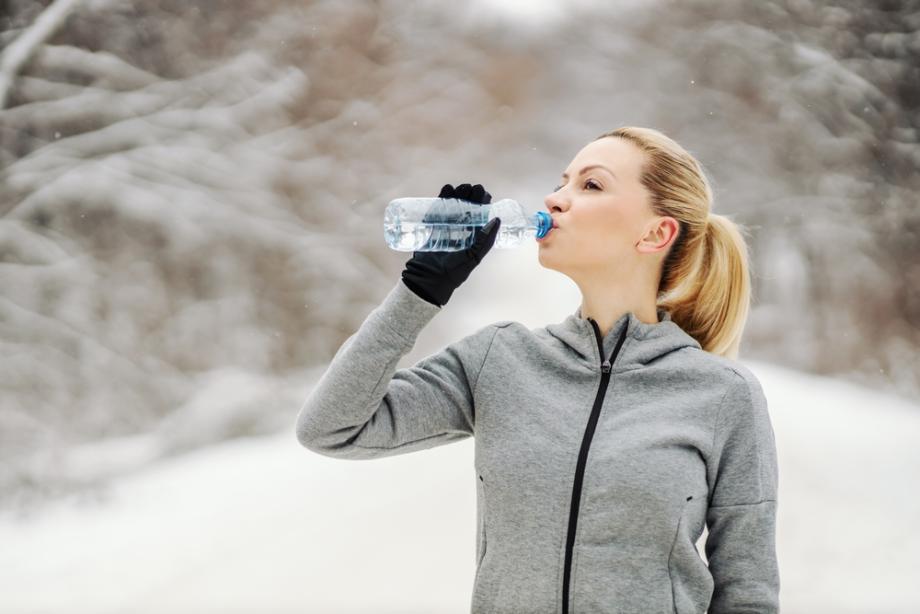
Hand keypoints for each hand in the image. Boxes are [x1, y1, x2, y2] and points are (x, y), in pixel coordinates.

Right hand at [401, 183, 501, 306]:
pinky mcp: (432, 222)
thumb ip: (485, 239)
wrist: (430, 277)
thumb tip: (496, 219)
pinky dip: (443, 195)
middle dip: (470, 194)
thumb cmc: (455, 271)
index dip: (483, 200)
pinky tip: (448, 189)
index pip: (480, 212)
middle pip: (468, 204)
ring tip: (460, 188)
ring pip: (454, 202)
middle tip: (470, 189)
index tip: (482, 193)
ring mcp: (446, 223)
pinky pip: (438, 206)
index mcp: (474, 232)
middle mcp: (461, 226)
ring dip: (458, 192)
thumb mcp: (474, 256)